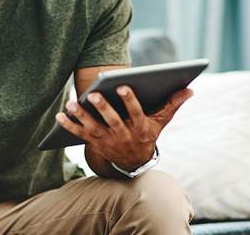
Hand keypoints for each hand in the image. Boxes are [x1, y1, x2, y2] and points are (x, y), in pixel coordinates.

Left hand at [56, 86, 193, 170]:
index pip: (135, 113)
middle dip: (103, 108)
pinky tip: (59, 115)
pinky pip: (79, 134)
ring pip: (93, 128)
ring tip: (72, 103)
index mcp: (140, 128)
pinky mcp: (94, 143)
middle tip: (94, 94)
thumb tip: (190, 89)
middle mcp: (123, 135)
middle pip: (112, 121)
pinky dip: (69, 126)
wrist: (134, 163)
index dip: (129, 100)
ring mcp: (107, 141)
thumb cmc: (147, 134)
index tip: (122, 86)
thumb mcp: (161, 122)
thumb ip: (173, 104)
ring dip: (82, 117)